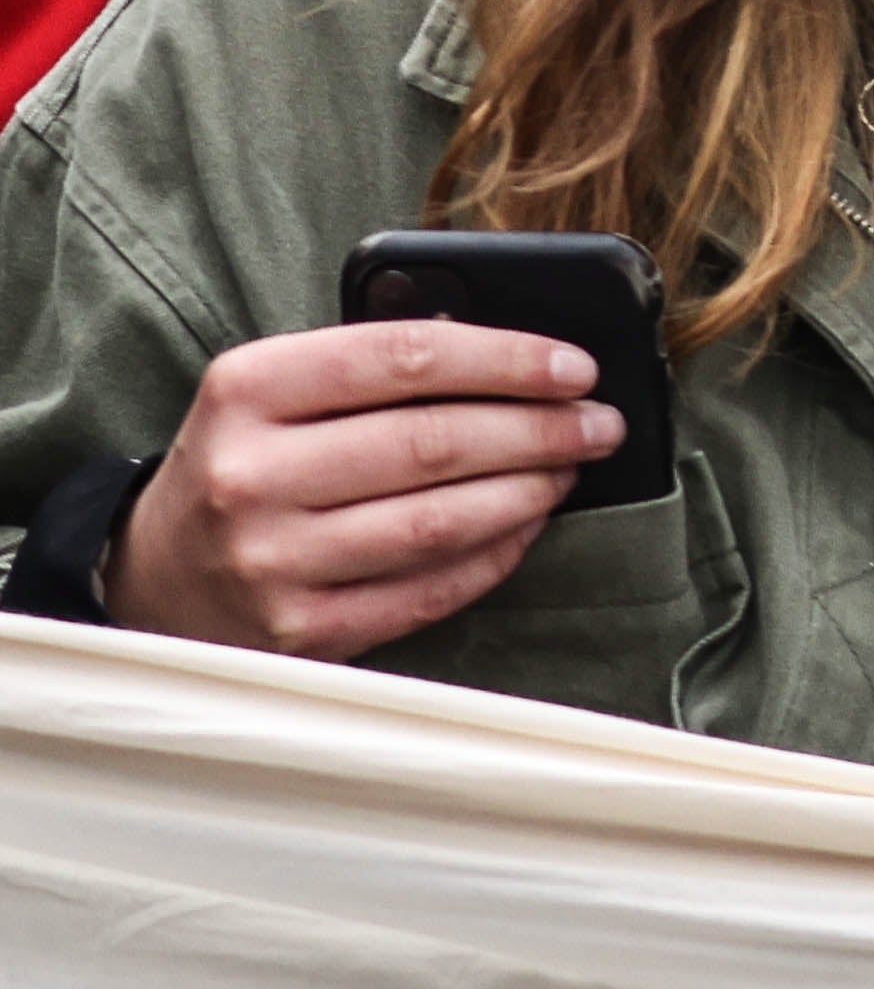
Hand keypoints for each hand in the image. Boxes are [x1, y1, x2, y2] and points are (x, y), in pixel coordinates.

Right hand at [102, 321, 619, 657]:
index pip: (401, 359)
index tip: (575, 365)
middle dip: (540, 429)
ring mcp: (274, 560)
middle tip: (600, 423)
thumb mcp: (272, 393)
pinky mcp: (305, 629)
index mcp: (244, 390)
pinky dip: (497, 554)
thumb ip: (369, 369)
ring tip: (571, 468)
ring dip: (530, 491)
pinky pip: (433, 588)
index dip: (504, 359)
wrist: (158, 575)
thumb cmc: (245, 463)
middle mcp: (250, 475)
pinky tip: (529, 524)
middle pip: (433, 443)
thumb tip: (513, 361)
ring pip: (441, 521)